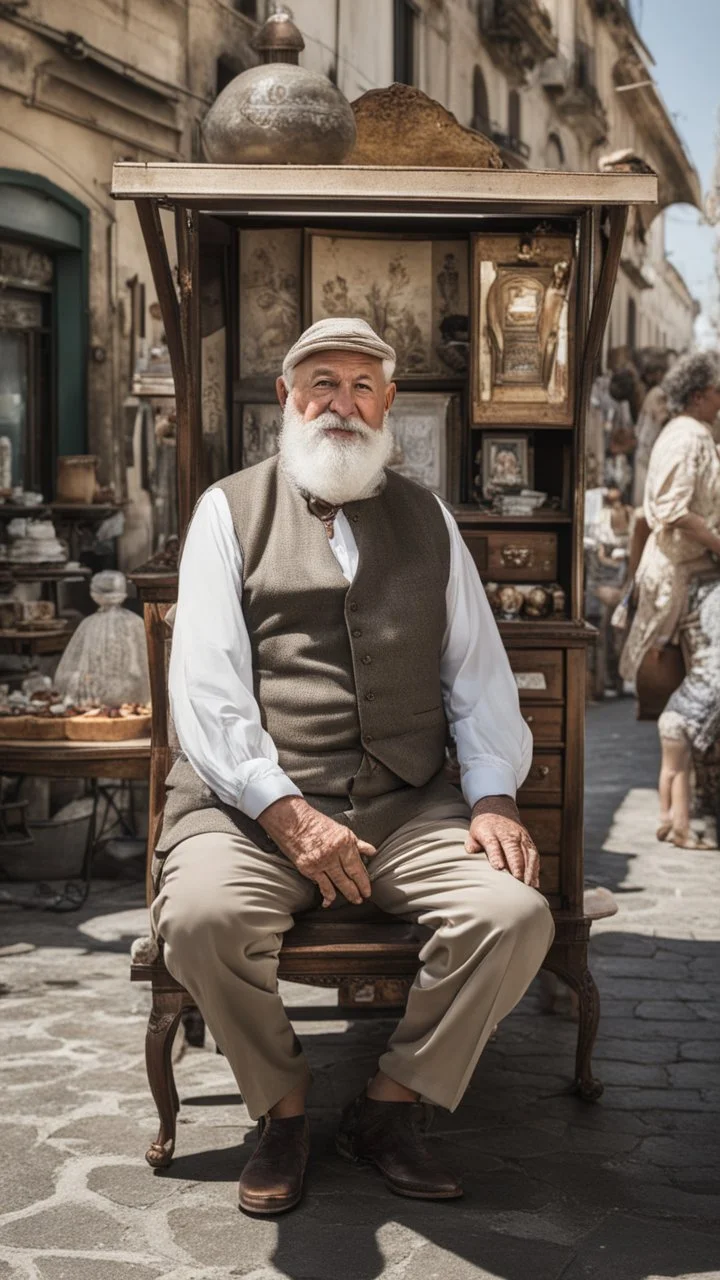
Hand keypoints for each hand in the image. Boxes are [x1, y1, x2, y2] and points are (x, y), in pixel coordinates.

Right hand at [258, 796, 376, 906]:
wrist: (291, 820)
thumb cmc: (314, 822)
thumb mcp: (340, 829)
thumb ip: (357, 843)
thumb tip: (372, 851)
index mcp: (344, 842)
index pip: (357, 866)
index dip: (364, 881)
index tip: (367, 889)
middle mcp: (333, 853)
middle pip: (349, 877)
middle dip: (357, 891)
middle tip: (362, 898)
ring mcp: (320, 862)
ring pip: (337, 884)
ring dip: (347, 894)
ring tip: (353, 899)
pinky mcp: (308, 868)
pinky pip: (321, 885)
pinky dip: (326, 895)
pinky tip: (329, 901)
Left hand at [466, 795, 539, 888]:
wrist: (497, 811)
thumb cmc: (483, 828)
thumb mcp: (473, 833)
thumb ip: (472, 843)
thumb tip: (471, 851)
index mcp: (490, 831)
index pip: (493, 843)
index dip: (496, 855)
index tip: (499, 868)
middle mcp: (508, 833)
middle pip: (513, 849)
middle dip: (517, 864)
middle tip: (518, 880)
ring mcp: (520, 836)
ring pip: (527, 853)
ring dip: (529, 869)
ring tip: (528, 885)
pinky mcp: (529, 842)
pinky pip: (534, 855)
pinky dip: (535, 869)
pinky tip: (534, 883)